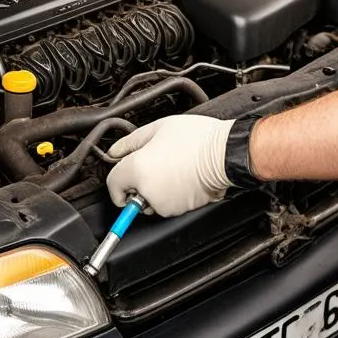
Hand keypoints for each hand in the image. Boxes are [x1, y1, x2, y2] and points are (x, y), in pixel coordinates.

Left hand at [106, 115, 235, 216]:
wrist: (224, 153)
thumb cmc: (197, 138)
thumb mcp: (158, 128)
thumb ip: (130, 142)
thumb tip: (114, 152)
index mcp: (138, 169)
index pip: (113, 184)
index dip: (116, 179)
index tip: (123, 177)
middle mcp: (148, 191)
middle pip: (131, 195)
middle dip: (138, 183)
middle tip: (155, 164)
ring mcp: (164, 204)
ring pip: (150, 201)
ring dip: (154, 190)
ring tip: (172, 168)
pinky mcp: (180, 210)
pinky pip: (167, 205)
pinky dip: (170, 195)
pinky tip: (181, 177)